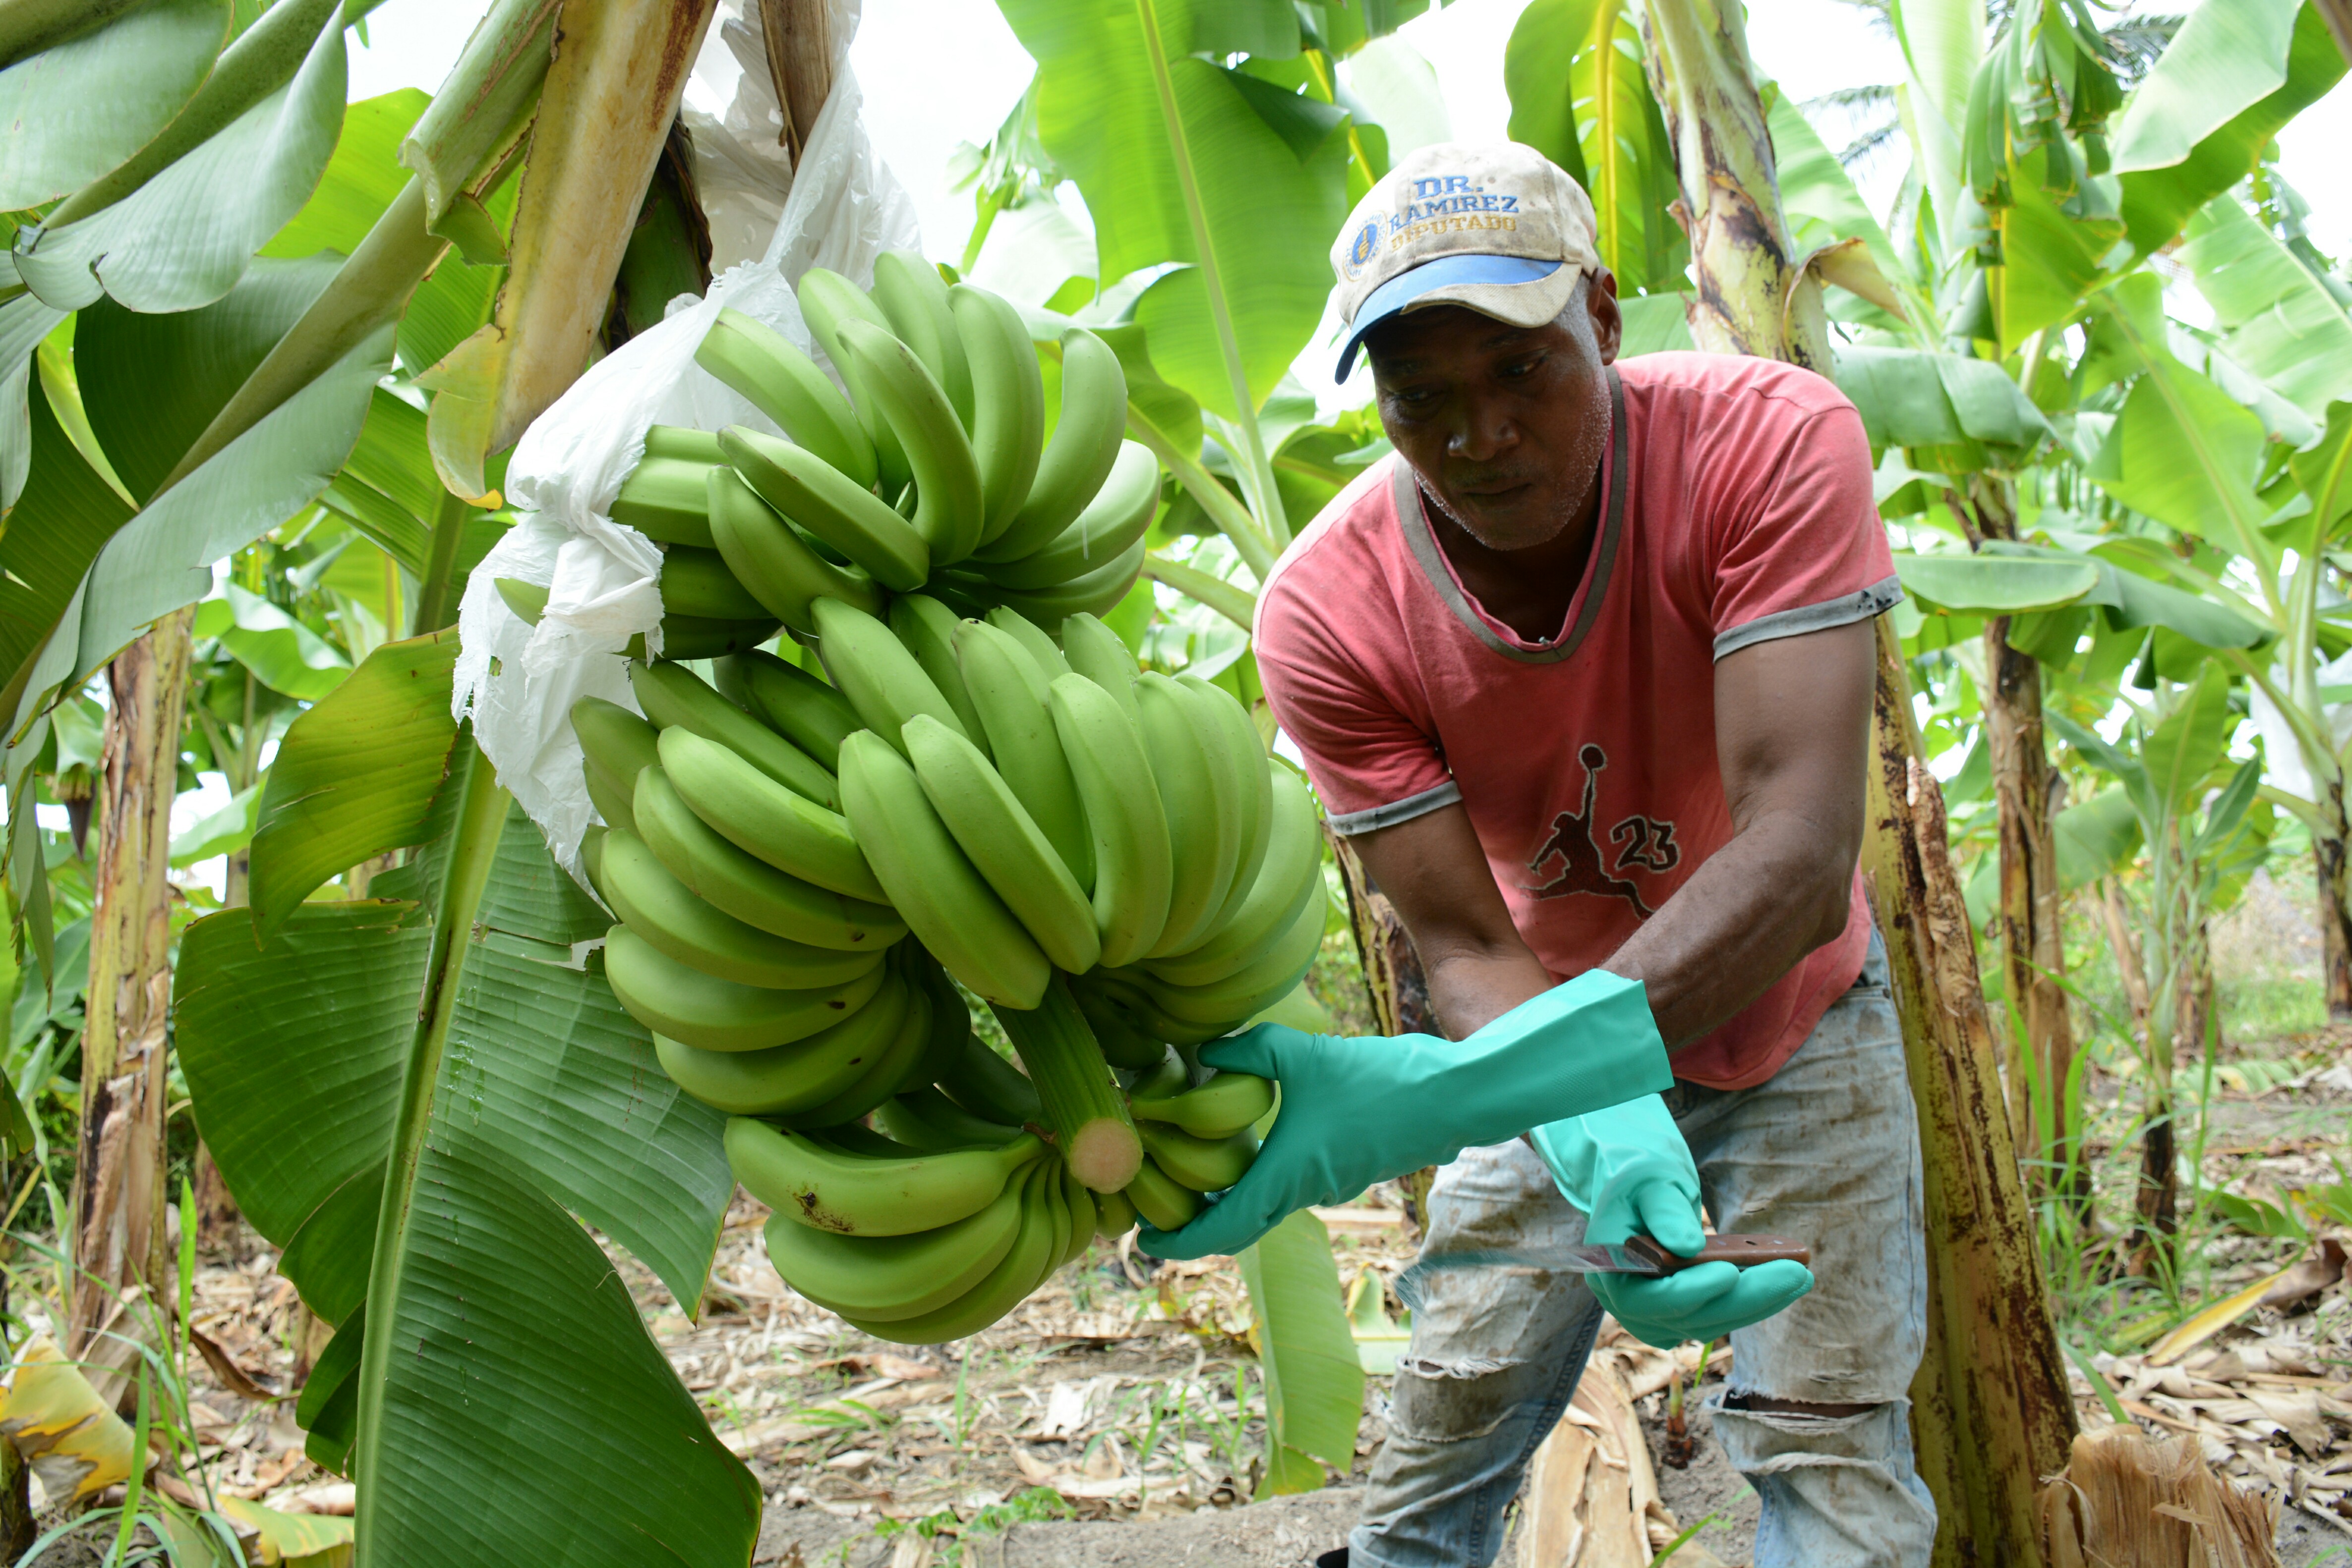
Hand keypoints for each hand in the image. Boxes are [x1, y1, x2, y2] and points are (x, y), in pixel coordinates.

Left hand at [1138, 970, 1674, 1258]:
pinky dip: (1261, 1176)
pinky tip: (1251, 1141)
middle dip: (1195, 1220)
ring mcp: (1330, 1185)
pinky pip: (1292, 1184)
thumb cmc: (1378, 1081)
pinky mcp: (1349, 1168)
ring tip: (1192, 1167)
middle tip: (1158, 1203)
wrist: (1453, 1097)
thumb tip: (1200, 1052)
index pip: (1219, 1231)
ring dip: (1230, 1195)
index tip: (1143, 1239)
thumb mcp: (1300, 1054)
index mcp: (1285, 1179)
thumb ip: (1245, 1051)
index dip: (1177, 1240)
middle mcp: (1305, 1194)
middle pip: (1238, 1225)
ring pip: (1267, 1204)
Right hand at [1529, 1098, 1812, 1347]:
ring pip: (1712, 1321)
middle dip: (1746, 1297)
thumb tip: (1690, 1247)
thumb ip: (1665, 1211)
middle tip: (1795, 1273)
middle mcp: (1628, 1302)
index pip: (1646, 1297)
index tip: (1729, 1272)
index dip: (1689, 1291)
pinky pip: (1722, 1315)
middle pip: (1690, 1317)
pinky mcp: (1683, 1315)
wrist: (1642, 1192)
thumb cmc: (1643, 1179)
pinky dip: (1755, 1300)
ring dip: (1760, 1301)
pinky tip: (1787, 1282)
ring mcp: (1656, 1315)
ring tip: (1801, 1273)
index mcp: (1609, 1269)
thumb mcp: (1652, 1180)